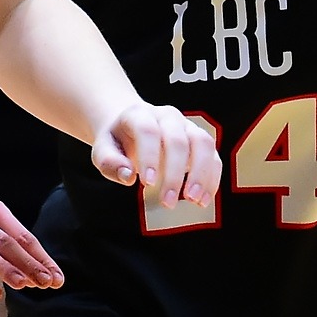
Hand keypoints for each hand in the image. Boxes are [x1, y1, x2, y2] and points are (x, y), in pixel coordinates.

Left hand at [90, 102, 220, 209]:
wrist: (131, 126)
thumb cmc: (117, 142)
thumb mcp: (103, 149)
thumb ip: (109, 162)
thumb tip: (128, 176)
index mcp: (139, 115)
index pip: (148, 130)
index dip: (149, 156)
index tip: (146, 183)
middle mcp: (167, 116)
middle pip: (177, 140)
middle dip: (174, 173)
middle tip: (167, 201)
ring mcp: (187, 126)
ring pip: (202, 143)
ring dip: (201, 174)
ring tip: (193, 200)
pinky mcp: (200, 140)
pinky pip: (213, 156)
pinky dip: (212, 178)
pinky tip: (203, 200)